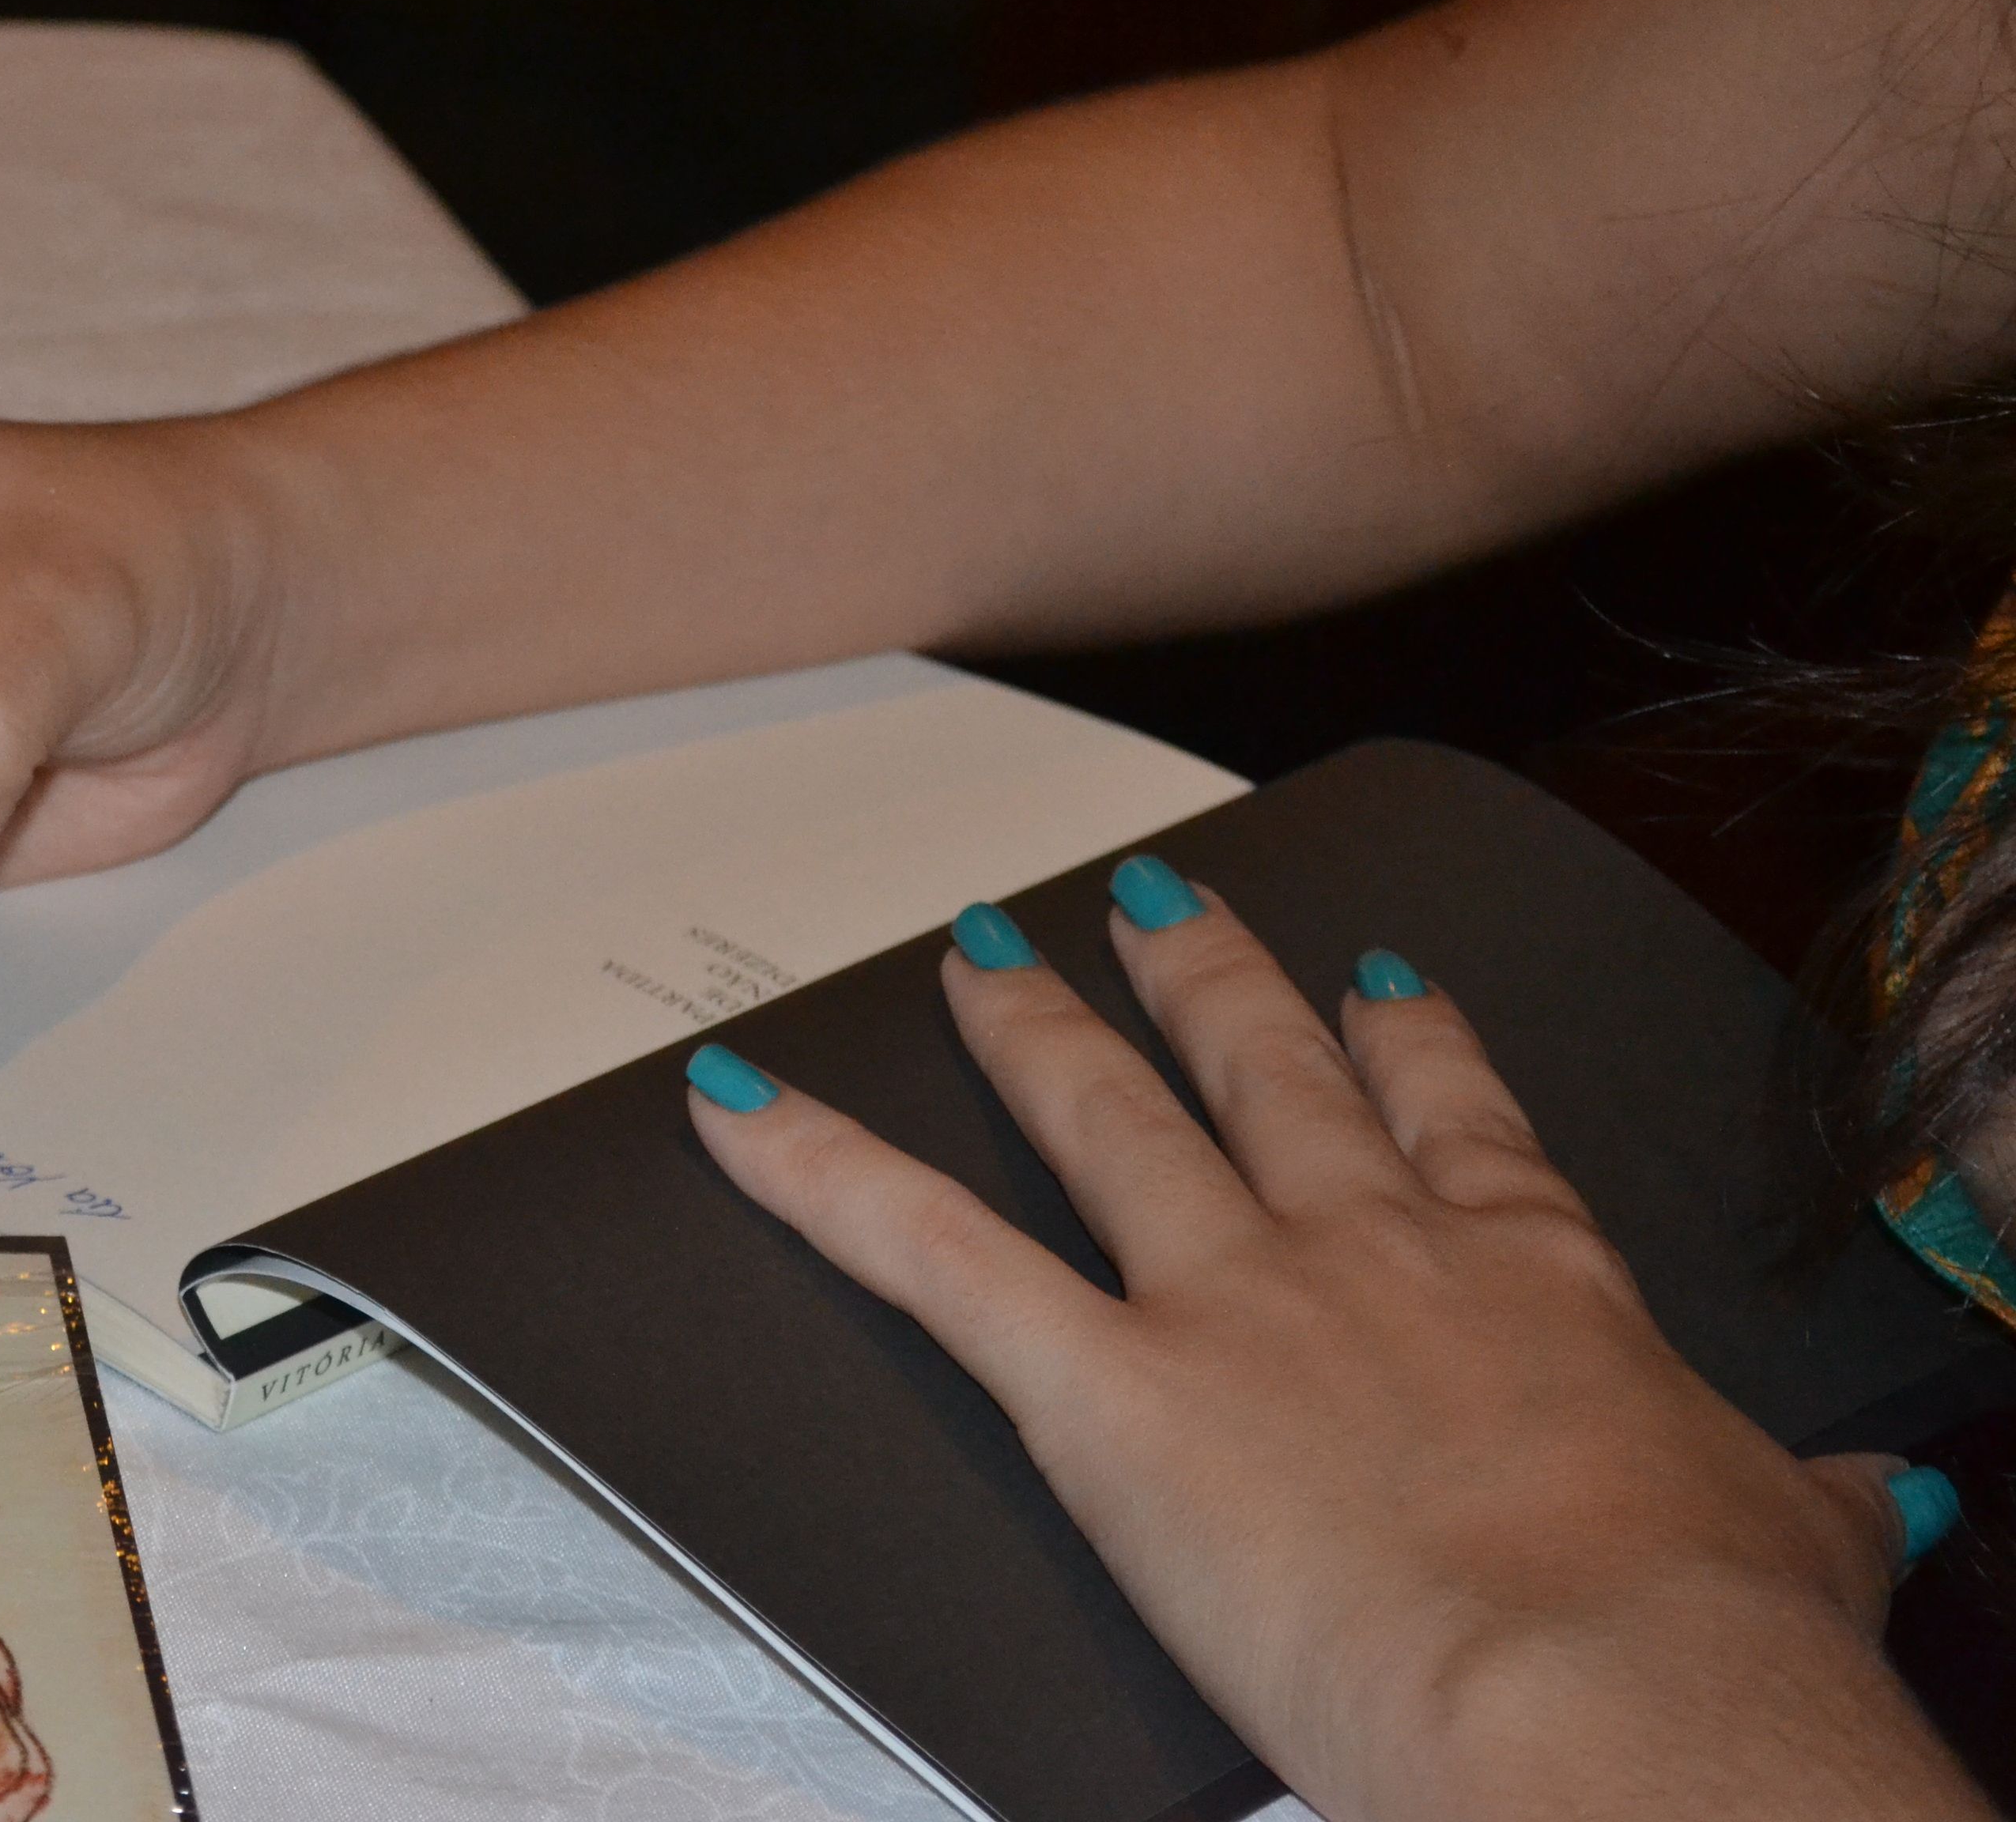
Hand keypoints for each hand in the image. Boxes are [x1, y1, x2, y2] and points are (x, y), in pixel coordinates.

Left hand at [684, 869, 1985, 1821]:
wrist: (1618, 1698)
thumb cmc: (1709, 1646)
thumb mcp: (1791, 1554)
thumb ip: (1805, 1503)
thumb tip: (1862, 1494)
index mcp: (1530, 1282)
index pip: (1456, 1119)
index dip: (1403, 1035)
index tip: (1371, 976)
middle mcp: (1367, 1250)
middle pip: (1260, 1071)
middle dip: (1194, 975)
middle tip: (1141, 899)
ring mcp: (1229, 1297)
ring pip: (1099, 1117)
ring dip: (1023, 1031)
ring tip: (974, 954)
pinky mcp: (1107, 1385)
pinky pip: (929, 1254)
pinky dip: (818, 1176)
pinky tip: (736, 1110)